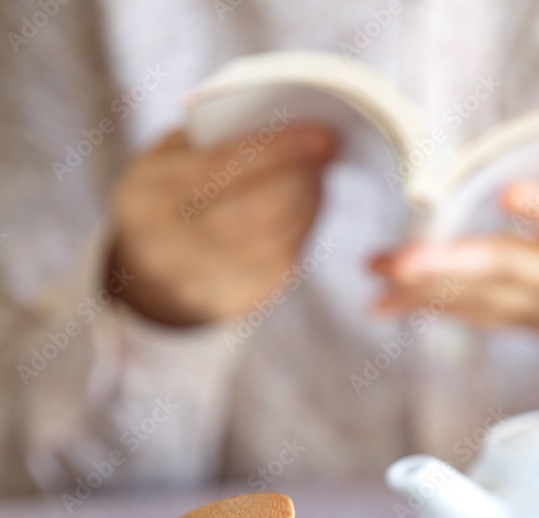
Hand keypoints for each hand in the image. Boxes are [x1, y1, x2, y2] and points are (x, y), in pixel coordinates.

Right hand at [109, 123, 335, 326]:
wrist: (147, 274)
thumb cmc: (167, 197)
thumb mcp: (167, 159)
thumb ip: (211, 136)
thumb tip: (285, 123)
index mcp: (144, 200)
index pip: (219, 169)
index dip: (276, 150)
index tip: (320, 132)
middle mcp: (167, 250)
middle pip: (255, 211)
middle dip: (299, 175)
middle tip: (325, 148)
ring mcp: (200, 284)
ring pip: (275, 240)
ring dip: (307, 201)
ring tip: (315, 173)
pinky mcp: (232, 305)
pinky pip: (282, 264)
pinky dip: (302, 228)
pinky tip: (306, 204)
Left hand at [371, 177, 538, 356]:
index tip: (510, 193)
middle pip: (505, 270)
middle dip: (446, 267)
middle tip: (395, 262)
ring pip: (479, 299)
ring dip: (422, 289)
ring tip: (375, 275)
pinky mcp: (527, 320)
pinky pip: (475, 315)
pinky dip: (431, 308)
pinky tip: (390, 302)